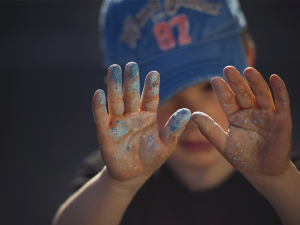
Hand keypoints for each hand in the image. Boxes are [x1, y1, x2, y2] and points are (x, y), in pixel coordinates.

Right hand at [92, 62, 190, 180]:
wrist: (134, 174)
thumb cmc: (151, 158)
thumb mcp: (166, 145)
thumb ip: (174, 129)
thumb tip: (187, 112)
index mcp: (147, 116)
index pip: (150, 98)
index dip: (151, 87)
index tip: (154, 73)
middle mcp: (132, 115)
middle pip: (130, 95)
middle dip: (131, 80)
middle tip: (131, 64)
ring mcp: (117, 123)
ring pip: (115, 102)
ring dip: (114, 86)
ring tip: (114, 69)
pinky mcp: (105, 134)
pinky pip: (101, 118)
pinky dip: (99, 107)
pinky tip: (98, 94)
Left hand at [192, 66, 291, 176]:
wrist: (262, 172)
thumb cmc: (242, 157)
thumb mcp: (223, 144)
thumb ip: (209, 129)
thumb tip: (192, 114)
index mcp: (236, 116)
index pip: (228, 100)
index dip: (222, 91)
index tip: (214, 80)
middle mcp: (250, 112)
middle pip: (243, 94)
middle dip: (236, 82)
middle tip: (228, 69)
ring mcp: (266, 115)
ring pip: (261, 95)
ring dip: (256, 82)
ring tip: (248, 70)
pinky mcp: (282, 120)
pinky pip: (281, 103)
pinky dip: (280, 91)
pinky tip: (274, 78)